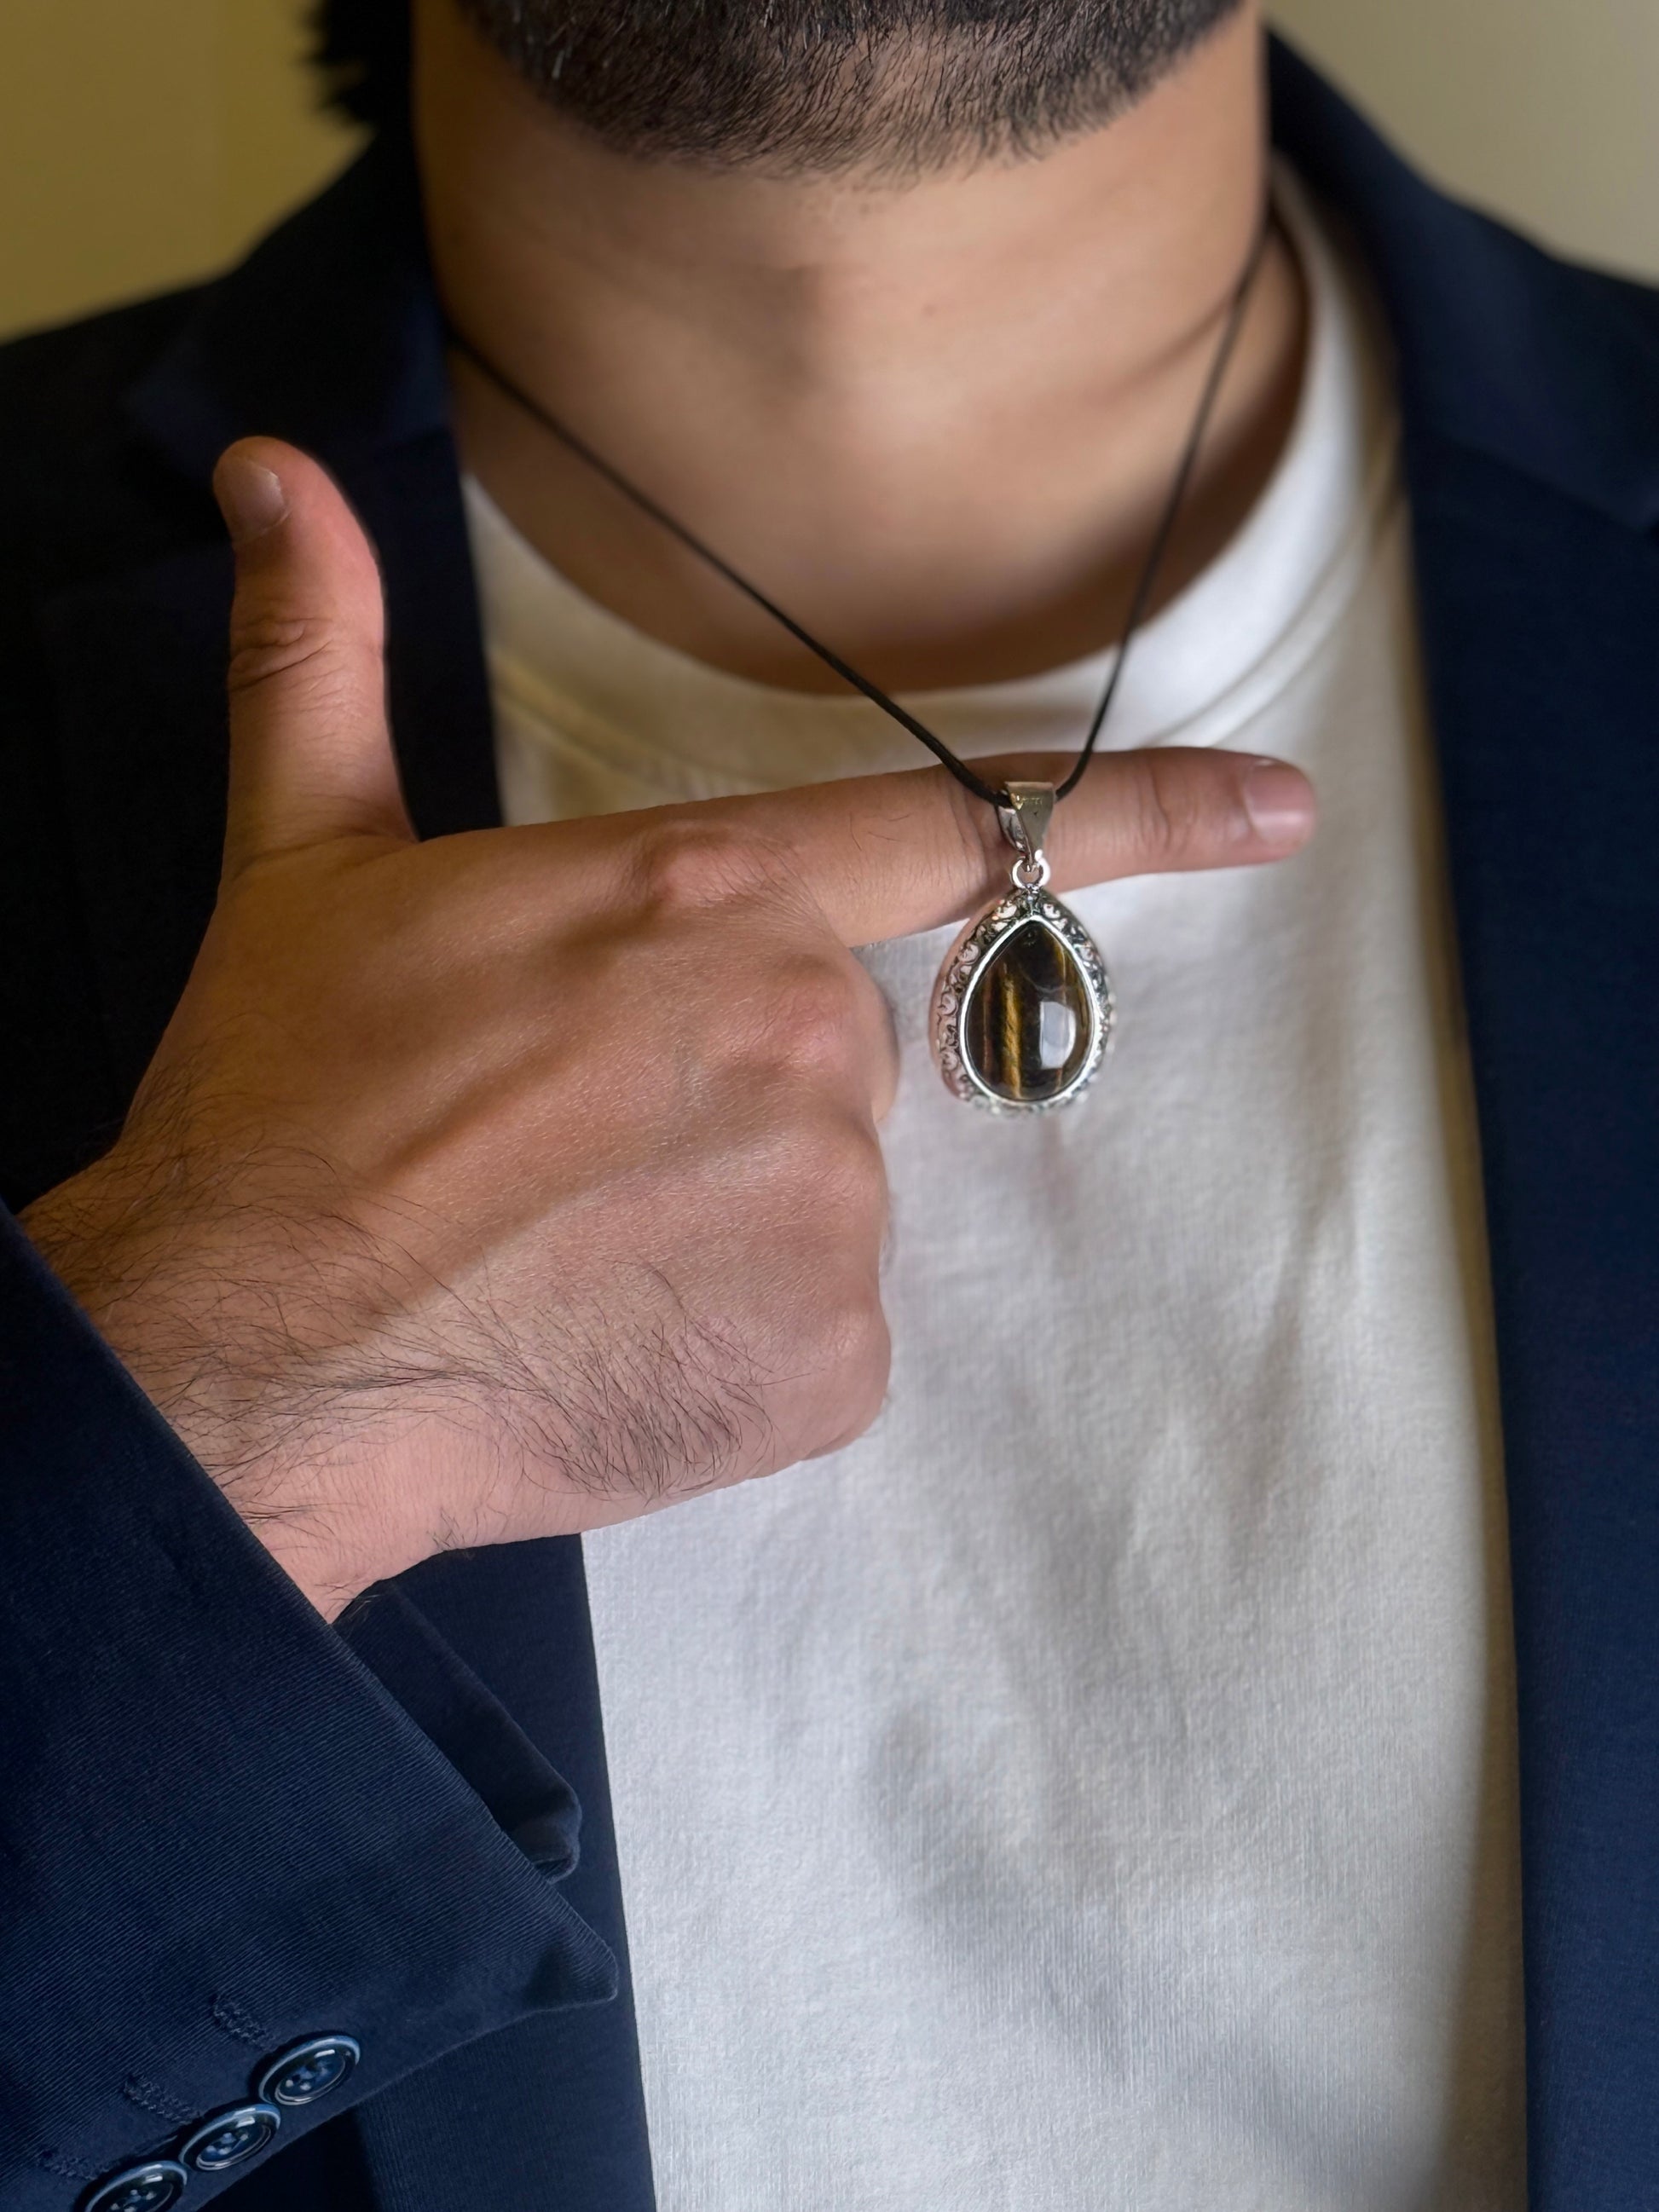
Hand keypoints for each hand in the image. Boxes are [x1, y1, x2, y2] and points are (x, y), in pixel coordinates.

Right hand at [22, 439, 1314, 1617]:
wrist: (254, 1355)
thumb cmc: (284, 1108)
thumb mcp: (303, 860)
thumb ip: (323, 654)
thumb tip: (272, 473)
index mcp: (705, 897)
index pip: (959, 831)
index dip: (1145, 818)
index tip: (1283, 810)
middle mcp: (801, 1035)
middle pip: (837, 1046)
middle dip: (725, 1082)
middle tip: (564, 1140)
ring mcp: (832, 1208)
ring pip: (825, 1195)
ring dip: (722, 1216)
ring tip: (567, 1244)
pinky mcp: (832, 1362)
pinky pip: (820, 1331)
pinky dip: (734, 1338)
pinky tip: (613, 1334)